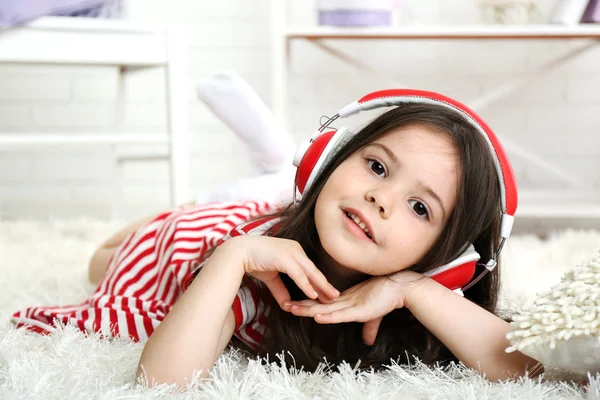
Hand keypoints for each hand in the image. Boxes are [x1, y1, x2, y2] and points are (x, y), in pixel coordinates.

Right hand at [221, 235, 339, 308]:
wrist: (239, 252)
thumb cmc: (254, 261)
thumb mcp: (271, 276)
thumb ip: (280, 289)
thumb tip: (287, 304)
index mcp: (294, 251)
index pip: (310, 269)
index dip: (319, 282)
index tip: (328, 293)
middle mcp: (296, 250)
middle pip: (314, 270)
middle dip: (325, 285)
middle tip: (336, 296)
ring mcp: (291, 252)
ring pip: (310, 272)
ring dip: (321, 286)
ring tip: (331, 297)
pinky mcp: (285, 258)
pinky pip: (299, 274)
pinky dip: (307, 285)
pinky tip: (314, 295)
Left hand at [285, 270, 425, 344]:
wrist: (401, 288)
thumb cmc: (387, 299)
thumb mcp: (374, 317)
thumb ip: (369, 329)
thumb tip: (368, 341)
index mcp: (346, 301)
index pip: (322, 304)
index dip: (308, 305)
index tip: (293, 305)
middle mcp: (344, 301)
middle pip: (318, 305)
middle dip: (302, 306)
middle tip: (285, 305)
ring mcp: (351, 305)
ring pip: (325, 308)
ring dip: (308, 309)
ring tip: (293, 309)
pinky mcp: (359, 310)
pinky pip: (341, 314)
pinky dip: (329, 315)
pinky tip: (317, 316)